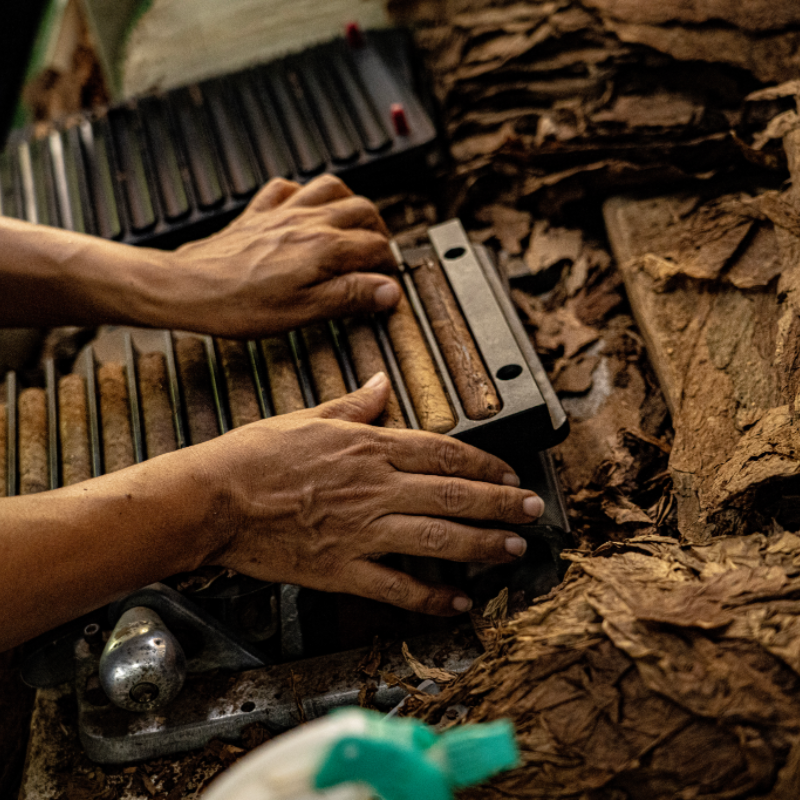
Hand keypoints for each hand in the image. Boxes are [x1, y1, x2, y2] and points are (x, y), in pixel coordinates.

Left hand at [166, 175, 400, 336]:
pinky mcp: (258, 214)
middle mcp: (307, 221)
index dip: (388, 267)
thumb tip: (388, 290)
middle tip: (379, 257)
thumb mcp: (304, 311)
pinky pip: (287, 188)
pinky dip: (304, 193)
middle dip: (379, 232)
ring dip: (350, 204)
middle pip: (362, 211)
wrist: (188, 287)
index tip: (388, 285)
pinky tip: (306, 208)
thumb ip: (350, 296)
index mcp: (324, 247)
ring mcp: (282, 213)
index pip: (376, 247)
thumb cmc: (239, 304)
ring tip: (354, 226)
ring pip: (331, 188)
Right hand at [191, 373, 544, 614]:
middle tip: (532, 511)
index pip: (444, 452)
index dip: (484, 463)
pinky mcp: (341, 569)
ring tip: (513, 549)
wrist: (213, 498)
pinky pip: (396, 588)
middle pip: (453, 495)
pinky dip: (431, 598)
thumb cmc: (256, 455)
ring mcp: (361, 531)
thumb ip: (353, 405)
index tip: (508, 472)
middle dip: (500, 503)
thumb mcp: (308, 417)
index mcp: (370, 447)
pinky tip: (458, 602)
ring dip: (482, 546)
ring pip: (437, 540)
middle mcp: (375, 488)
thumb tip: (381, 384)